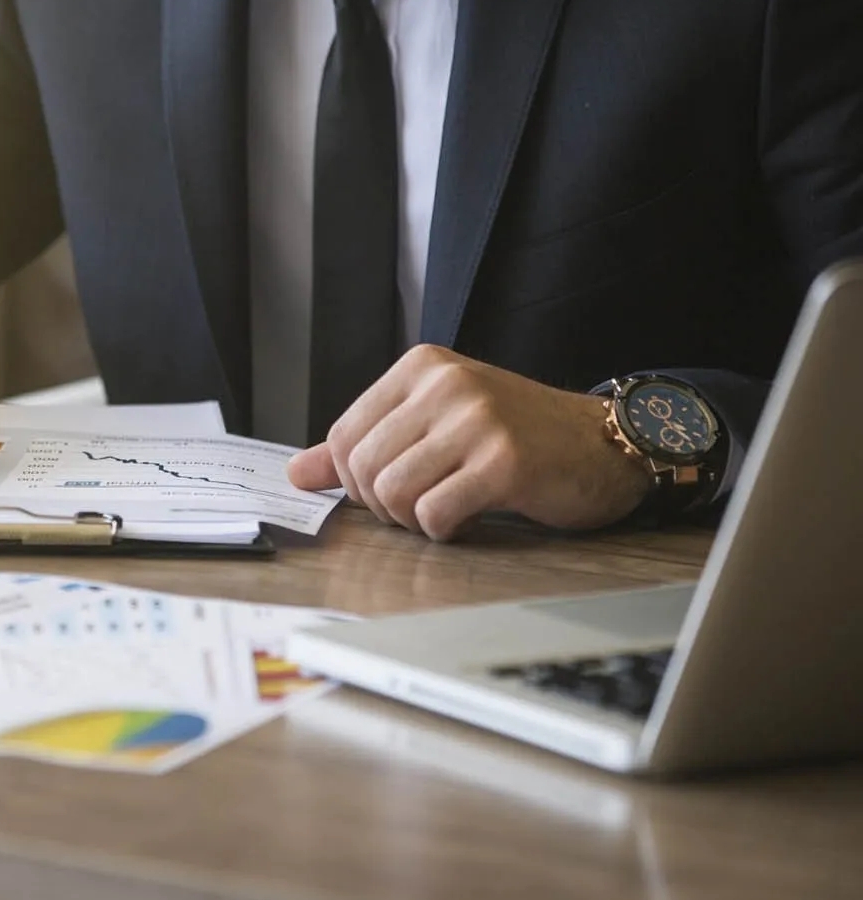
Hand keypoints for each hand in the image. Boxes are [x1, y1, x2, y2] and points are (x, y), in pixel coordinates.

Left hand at [286, 345, 651, 540]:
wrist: (603, 444)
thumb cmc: (517, 435)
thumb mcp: (434, 424)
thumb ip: (366, 445)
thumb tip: (296, 473)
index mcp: (420, 368)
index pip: (342, 436)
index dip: (353, 480)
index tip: (387, 489)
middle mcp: (445, 385)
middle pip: (363, 468)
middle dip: (383, 505)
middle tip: (421, 506)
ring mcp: (476, 420)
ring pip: (393, 493)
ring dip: (412, 520)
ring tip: (445, 510)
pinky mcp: (503, 462)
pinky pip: (434, 515)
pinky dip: (443, 531)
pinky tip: (469, 518)